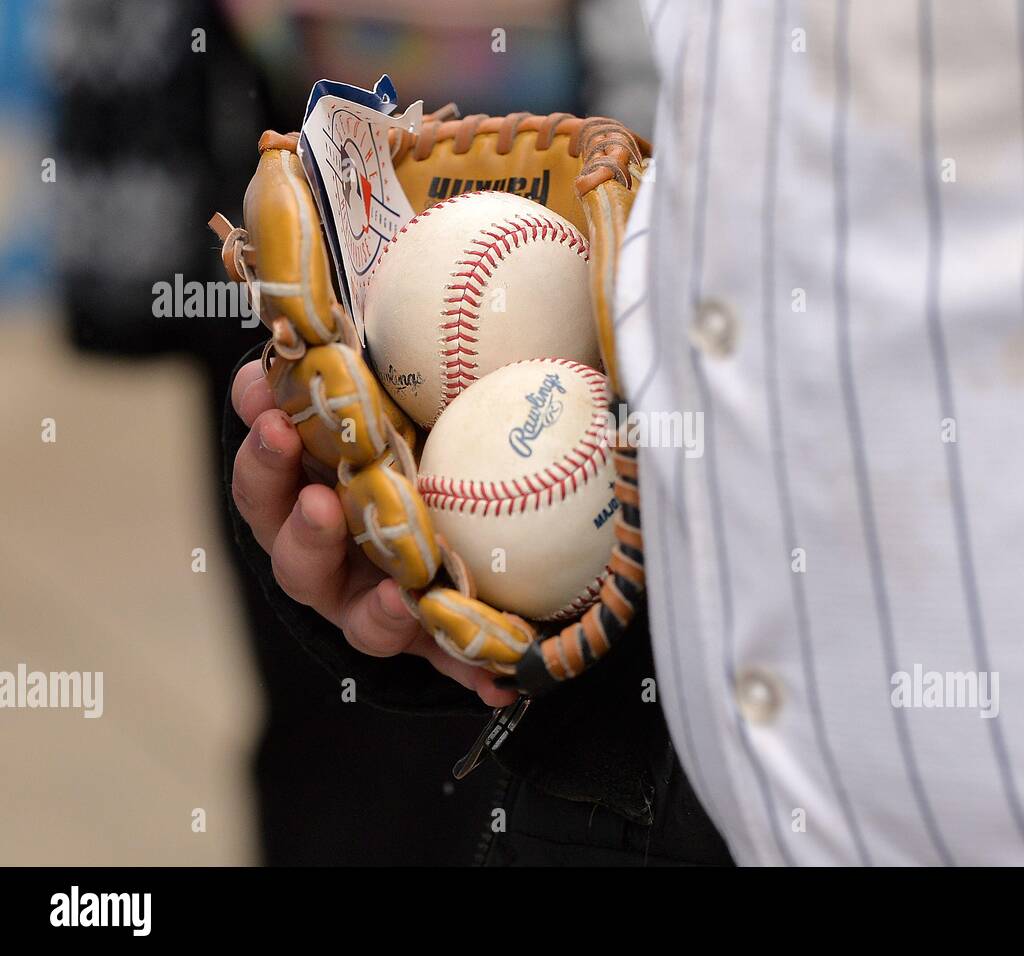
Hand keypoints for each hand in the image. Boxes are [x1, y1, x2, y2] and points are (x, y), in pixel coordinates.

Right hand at [230, 360, 516, 707]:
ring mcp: (375, 602)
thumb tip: (327, 277)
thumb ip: (369, 345)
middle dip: (295, 517)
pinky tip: (501, 680)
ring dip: (374, 608)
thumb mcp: (403, 379)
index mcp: (313, 487)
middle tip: (316, 490)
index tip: (265, 392)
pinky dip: (470, 670)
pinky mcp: (429, 642)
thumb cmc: (423, 427)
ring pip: (357, 615)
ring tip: (402, 599)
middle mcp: (334, 552)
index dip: (259, 436)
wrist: (474, 514)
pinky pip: (447, 662)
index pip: (267, 467)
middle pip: (292, 548)